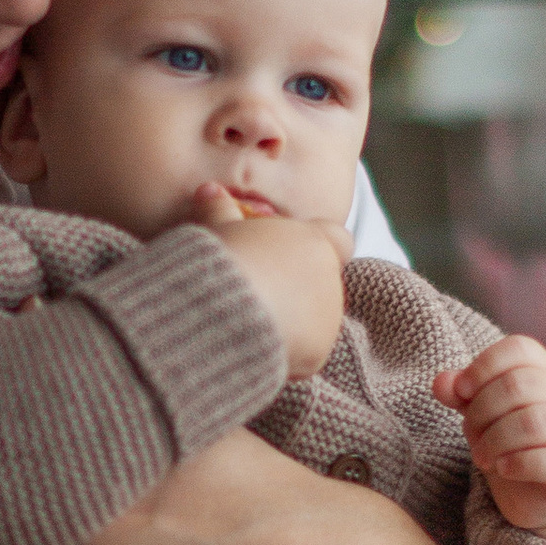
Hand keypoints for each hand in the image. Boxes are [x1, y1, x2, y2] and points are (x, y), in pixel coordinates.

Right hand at [190, 185, 351, 380]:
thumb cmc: (222, 261)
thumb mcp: (218, 230)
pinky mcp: (318, 353)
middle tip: (257, 295)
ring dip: (292, 322)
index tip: (289, 258)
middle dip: (297, 290)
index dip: (318, 248)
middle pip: (322, 284)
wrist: (222, 310)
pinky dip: (284, 353)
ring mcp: (328, 318)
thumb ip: (219, 210)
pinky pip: (303, 354)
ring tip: (249, 323)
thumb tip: (207, 190)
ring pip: (315, 320)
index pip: (338, 240)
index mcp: (312, 241)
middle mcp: (329, 278)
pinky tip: (253, 347)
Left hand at [434, 335, 545, 541]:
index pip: (520, 349)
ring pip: (534, 422)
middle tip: (471, 434)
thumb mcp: (481, 413)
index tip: (461, 391)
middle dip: (483, 410)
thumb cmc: (509, 442)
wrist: (537, 492)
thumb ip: (462, 395)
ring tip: (481, 457)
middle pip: (521, 384)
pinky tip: (503, 468)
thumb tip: (442, 382)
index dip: (484, 366)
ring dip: (495, 440)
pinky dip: (517, 463)